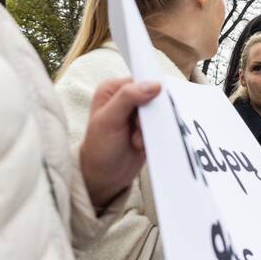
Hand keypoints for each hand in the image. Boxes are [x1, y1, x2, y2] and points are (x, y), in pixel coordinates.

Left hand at [80, 78, 161, 209]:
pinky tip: (140, 145)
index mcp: (112, 89)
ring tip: (135, 141)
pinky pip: (161, 126)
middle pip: (153, 98)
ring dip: (151, 129)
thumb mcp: (108, 120)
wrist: (105, 177)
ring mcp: (137, 114)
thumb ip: (128, 98)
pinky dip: (154, 137)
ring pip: (159, 113)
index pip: (140, 82)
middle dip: (149, 116)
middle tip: (136, 130)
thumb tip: (153, 84)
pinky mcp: (147, 128)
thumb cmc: (99, 148)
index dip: (147, 95)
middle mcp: (125, 99)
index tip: (144, 112)